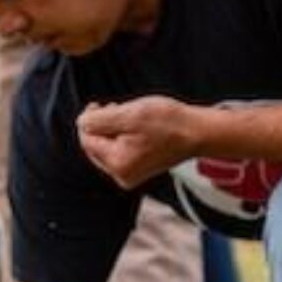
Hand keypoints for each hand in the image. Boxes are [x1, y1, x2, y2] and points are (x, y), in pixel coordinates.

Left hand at [76, 97, 201, 188]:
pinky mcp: (140, 170)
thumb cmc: (167, 122)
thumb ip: (97, 120)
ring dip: (114, 128)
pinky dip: (125, 135)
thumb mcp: (126, 115)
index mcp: (117, 164)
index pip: (86, 139)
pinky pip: (121, 150)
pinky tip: (139, 126)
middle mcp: (122, 175)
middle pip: (96, 144)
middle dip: (103, 125)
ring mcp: (131, 175)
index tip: (102, 105)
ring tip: (132, 117)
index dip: (90, 119)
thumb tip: (81, 123)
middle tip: (118, 109)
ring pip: (108, 145)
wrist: (200, 132)